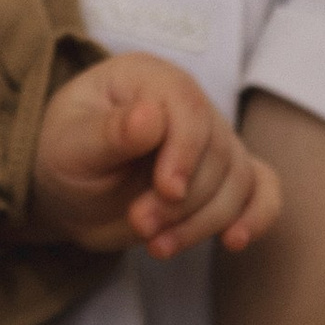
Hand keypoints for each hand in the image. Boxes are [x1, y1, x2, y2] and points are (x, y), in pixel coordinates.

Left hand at [28, 53, 282, 258]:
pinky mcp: (222, 178)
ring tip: (156, 246)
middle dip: (182, 201)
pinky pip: (261, 190)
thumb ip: (110, 133)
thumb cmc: (63, 156)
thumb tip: (152, 117)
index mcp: (150, 78)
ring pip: (238, 180)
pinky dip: (256, 216)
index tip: (167, 191)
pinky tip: (234, 240)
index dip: (185, 152)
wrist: (67, 193)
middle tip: (139, 225)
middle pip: (217, 151)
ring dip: (203, 221)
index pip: (190, 107)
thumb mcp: (70, 145)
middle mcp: (189, 103)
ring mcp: (211, 141)